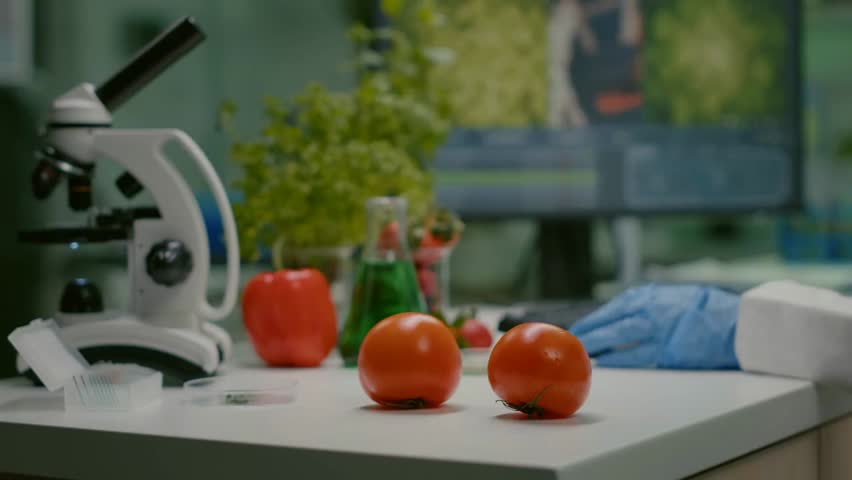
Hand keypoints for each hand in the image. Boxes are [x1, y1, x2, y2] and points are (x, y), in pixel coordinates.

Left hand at [570, 284, 739, 368]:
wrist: (744, 323)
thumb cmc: (714, 310)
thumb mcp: (678, 295)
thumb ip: (653, 302)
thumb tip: (630, 311)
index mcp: (653, 295)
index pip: (614, 308)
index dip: (595, 320)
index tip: (580, 327)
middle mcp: (651, 310)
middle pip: (611, 323)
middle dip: (590, 333)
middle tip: (573, 343)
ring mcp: (658, 332)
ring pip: (618, 340)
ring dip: (599, 348)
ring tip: (585, 355)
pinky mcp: (668, 353)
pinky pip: (637, 358)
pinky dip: (620, 361)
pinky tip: (608, 365)